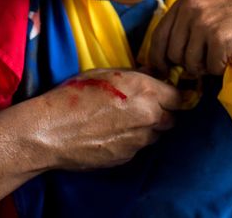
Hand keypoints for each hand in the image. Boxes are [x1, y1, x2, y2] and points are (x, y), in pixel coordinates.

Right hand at [31, 69, 184, 169]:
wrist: (51, 131)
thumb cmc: (74, 96)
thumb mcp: (105, 74)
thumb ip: (135, 76)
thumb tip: (151, 74)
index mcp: (146, 91)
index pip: (180, 97)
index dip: (172, 96)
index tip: (164, 96)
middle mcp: (149, 117)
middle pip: (171, 118)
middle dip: (161, 113)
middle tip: (141, 108)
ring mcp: (139, 140)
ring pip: (155, 135)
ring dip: (146, 129)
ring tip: (122, 122)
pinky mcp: (127, 157)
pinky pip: (138, 147)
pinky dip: (130, 141)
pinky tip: (110, 135)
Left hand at [149, 0, 231, 76]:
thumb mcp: (211, 10)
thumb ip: (187, 25)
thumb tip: (161, 57)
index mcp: (186, 1)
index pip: (158, 36)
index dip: (159, 59)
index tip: (164, 71)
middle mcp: (192, 10)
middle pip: (172, 54)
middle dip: (188, 64)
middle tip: (208, 60)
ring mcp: (205, 25)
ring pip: (190, 65)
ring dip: (207, 67)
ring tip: (224, 53)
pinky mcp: (220, 41)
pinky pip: (211, 69)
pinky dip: (223, 69)